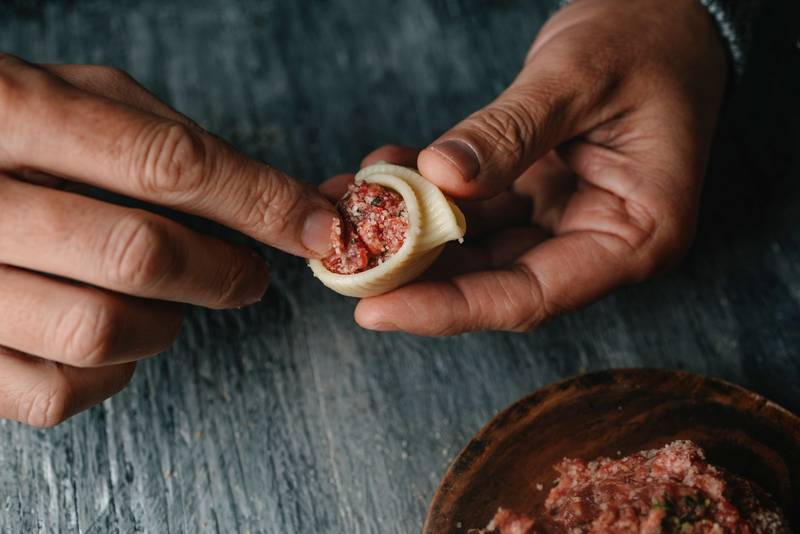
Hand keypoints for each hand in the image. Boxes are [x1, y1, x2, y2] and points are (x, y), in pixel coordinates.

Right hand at [0, 54, 336, 425]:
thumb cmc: (10, 130)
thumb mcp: (76, 97)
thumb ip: (168, 139)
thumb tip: (281, 198)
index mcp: (16, 112)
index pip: (168, 164)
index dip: (259, 202)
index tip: (316, 228)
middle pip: (139, 254)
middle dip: (224, 273)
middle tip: (250, 275)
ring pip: (101, 331)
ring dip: (168, 325)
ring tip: (172, 302)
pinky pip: (57, 392)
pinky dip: (113, 372)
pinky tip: (114, 336)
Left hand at [336, 0, 727, 334]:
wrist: (664, 12)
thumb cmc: (645, 39)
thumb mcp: (577, 77)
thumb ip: (511, 131)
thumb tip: (439, 177)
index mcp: (637, 235)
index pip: (531, 295)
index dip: (450, 308)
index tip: (375, 309)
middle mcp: (600, 240)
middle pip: (497, 282)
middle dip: (417, 274)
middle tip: (345, 263)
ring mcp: (566, 218)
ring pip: (476, 249)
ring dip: (412, 232)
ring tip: (351, 210)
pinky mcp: (538, 194)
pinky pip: (474, 208)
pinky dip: (428, 195)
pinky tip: (384, 174)